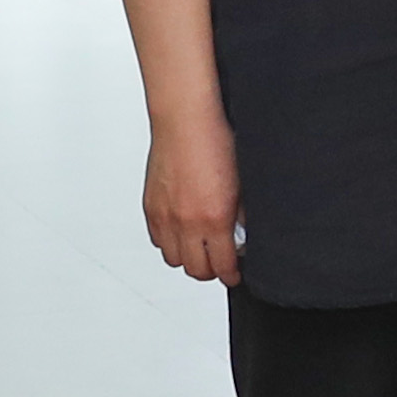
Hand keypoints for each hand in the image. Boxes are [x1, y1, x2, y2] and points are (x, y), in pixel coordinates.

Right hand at [142, 111, 241, 283]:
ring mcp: (166, 216)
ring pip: (173, 260)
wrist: (185, 120)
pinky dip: (169, 243)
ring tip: (200, 250)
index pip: (222, 266)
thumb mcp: (244, 182)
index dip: (231, 276)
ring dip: (188, 259)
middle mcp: (187, 222)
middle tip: (220, 264)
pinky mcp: (151, 207)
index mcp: (215, 218)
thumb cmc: (216, 141)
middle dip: (211, 272)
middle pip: (196, 270)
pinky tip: (181, 232)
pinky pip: (157, 241)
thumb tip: (246, 234)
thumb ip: (243, 214)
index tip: (235, 275)